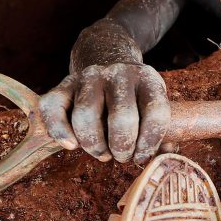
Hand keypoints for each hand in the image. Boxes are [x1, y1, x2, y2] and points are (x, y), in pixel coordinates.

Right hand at [39, 63, 170, 163]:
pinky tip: (72, 146)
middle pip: (121, 117)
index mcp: (148, 79)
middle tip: (121, 156)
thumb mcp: (152, 105)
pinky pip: (53, 108)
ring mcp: (90, 76)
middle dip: (122, 147)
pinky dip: (60, 131)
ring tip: (102, 153)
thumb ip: (162, 131)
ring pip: (86, 116)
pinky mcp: (64, 83)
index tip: (142, 157)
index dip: (150, 142)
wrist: (108, 62)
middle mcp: (119, 73)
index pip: (156, 112)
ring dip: (94, 145)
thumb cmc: (134, 97)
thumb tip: (168, 156)